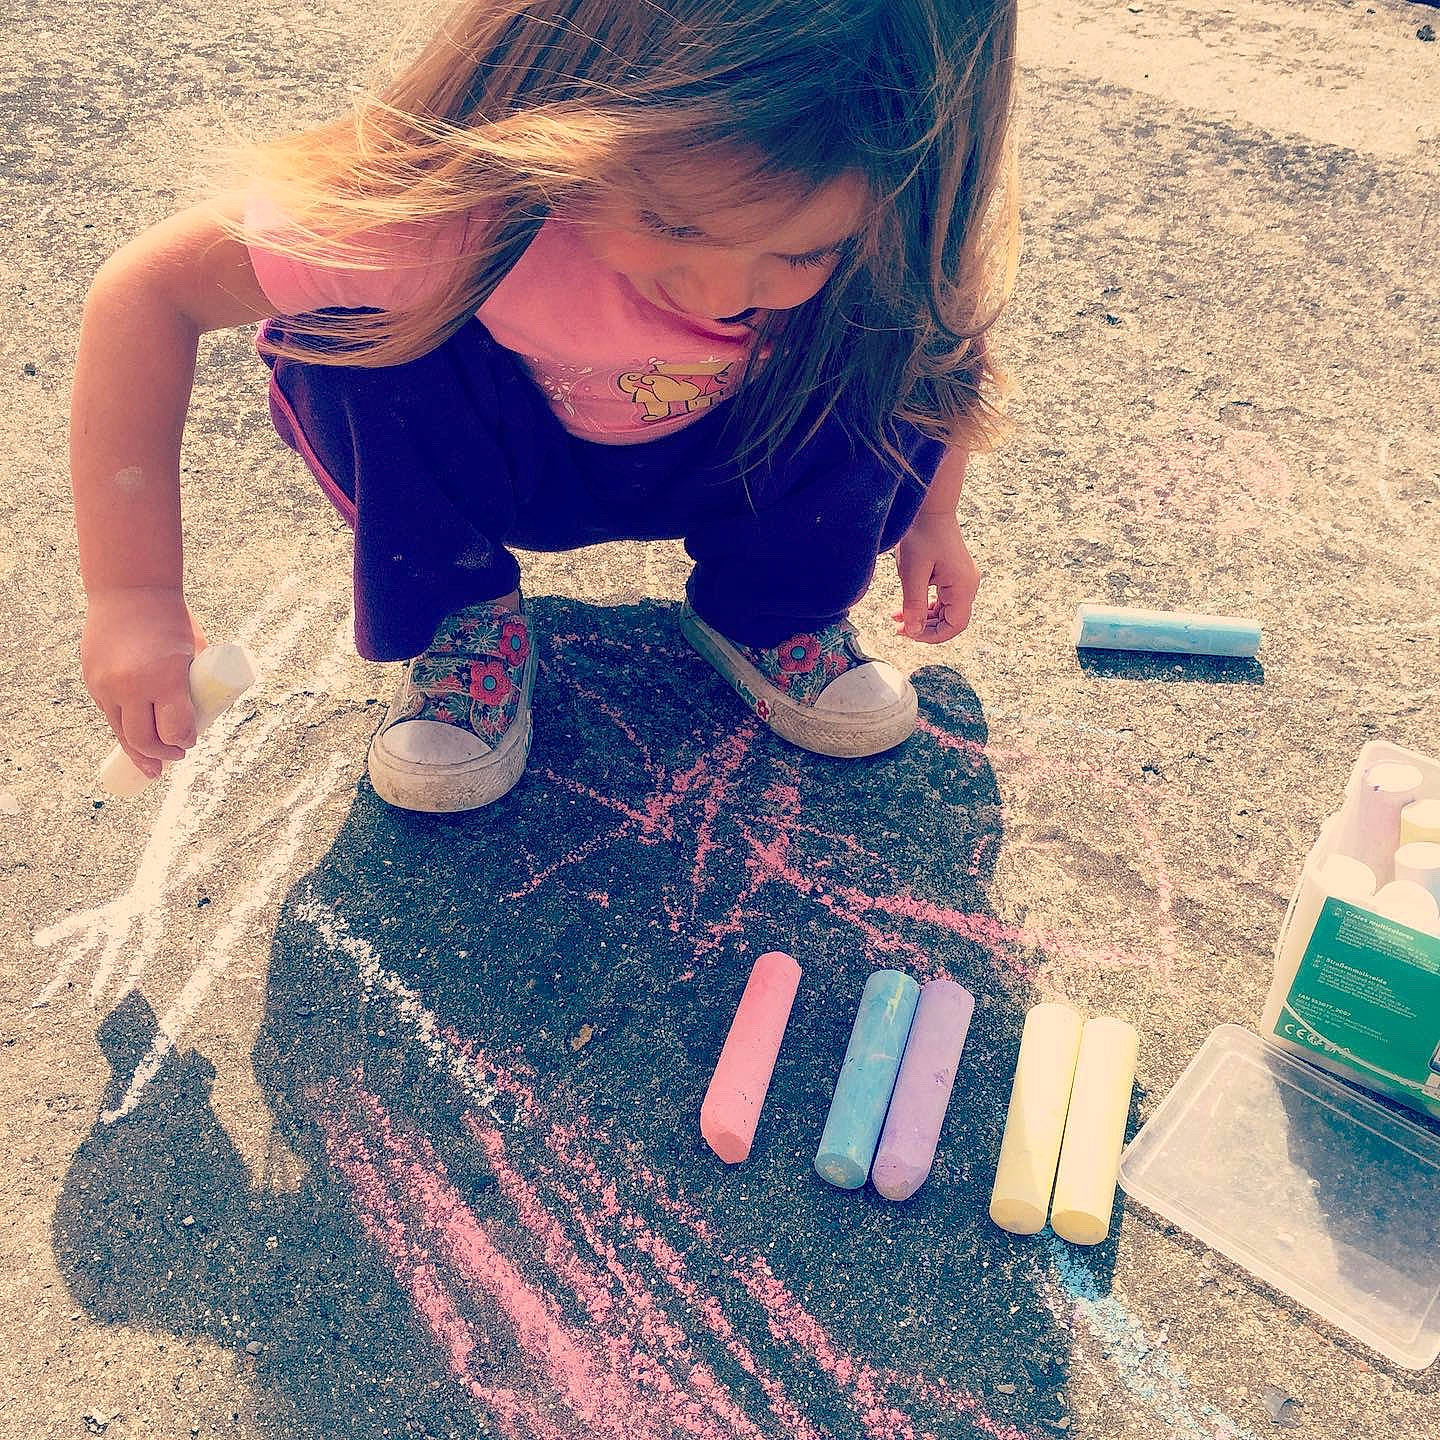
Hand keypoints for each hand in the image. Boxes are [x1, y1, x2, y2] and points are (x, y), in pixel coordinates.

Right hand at [81, 587, 206, 778]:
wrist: (130, 591)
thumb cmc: (172, 620)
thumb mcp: (193, 651)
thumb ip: (194, 681)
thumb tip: (205, 711)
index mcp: (164, 678)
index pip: (175, 730)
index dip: (185, 742)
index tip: (191, 742)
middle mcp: (131, 685)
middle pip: (145, 740)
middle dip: (163, 756)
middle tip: (177, 757)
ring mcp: (107, 685)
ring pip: (122, 733)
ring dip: (138, 753)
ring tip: (152, 767)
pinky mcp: (92, 682)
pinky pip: (109, 715)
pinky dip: (123, 730)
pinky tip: (133, 740)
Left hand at [893, 508, 979, 643]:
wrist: (930, 508)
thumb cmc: (922, 535)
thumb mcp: (913, 572)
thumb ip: (914, 604)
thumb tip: (912, 631)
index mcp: (963, 586)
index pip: (955, 625)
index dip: (933, 636)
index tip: (910, 634)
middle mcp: (967, 585)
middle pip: (950, 620)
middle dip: (924, 628)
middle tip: (899, 628)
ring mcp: (962, 580)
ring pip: (944, 611)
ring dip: (922, 618)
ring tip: (898, 618)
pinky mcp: (953, 575)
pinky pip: (942, 599)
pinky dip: (924, 606)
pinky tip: (905, 607)